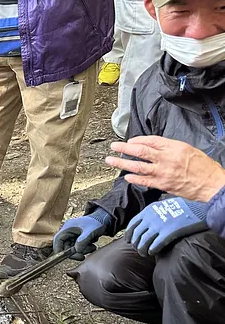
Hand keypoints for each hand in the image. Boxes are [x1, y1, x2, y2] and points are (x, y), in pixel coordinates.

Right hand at [53, 210, 112, 259]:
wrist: (104, 219)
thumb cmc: (97, 222)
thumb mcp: (90, 231)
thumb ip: (83, 241)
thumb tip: (77, 251)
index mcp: (67, 228)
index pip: (58, 240)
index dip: (58, 249)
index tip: (65, 257)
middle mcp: (68, 233)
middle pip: (65, 247)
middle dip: (74, 252)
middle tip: (83, 256)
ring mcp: (73, 237)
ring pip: (72, 249)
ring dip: (82, 251)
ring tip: (92, 247)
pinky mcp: (78, 240)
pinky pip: (78, 248)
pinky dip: (85, 249)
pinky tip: (92, 245)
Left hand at [107, 136, 224, 202]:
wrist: (212, 184)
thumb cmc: (203, 167)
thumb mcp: (188, 150)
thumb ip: (170, 148)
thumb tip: (154, 147)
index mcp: (174, 147)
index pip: (151, 140)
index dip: (138, 140)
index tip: (129, 141)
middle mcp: (166, 158)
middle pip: (140, 150)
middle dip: (124, 148)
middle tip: (114, 146)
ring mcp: (163, 172)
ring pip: (138, 166)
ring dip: (122, 163)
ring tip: (111, 160)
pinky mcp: (163, 184)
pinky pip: (144, 181)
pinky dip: (134, 178)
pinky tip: (126, 176)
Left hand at [126, 197, 207, 256]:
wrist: (199, 209)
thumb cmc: (182, 208)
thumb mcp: (163, 205)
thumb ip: (153, 213)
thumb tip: (145, 223)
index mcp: (148, 210)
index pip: (132, 224)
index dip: (129, 234)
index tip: (129, 241)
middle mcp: (150, 218)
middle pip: (136, 235)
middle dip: (135, 244)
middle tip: (138, 250)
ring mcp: (159, 225)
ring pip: (143, 241)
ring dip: (142, 250)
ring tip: (144, 254)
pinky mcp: (168, 233)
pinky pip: (155, 245)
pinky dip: (152, 250)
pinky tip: (152, 253)